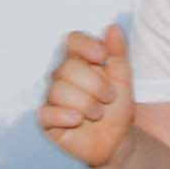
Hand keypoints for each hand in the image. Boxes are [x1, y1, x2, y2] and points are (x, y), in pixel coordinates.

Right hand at [39, 26, 134, 168]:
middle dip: (95, 85)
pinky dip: (64, 116)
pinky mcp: (47, 120)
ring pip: (59, 91)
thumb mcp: (123, 79)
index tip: (103, 57)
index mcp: (79, 61)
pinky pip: (45, 113)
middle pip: (67, 68)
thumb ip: (118, 53)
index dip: (85, 46)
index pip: (72, 41)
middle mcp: (62, 76)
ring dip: (86, 104)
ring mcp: (52, 98)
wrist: (117, 141)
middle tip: (108, 98)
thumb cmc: (117, 107)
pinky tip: (78, 121)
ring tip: (98, 114)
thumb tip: (113, 28)